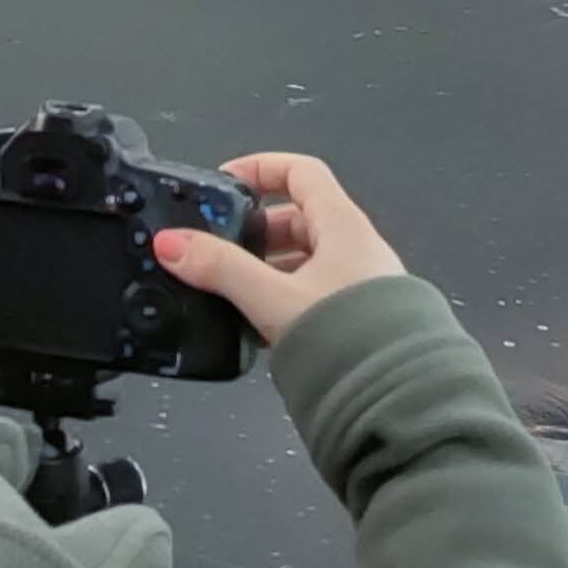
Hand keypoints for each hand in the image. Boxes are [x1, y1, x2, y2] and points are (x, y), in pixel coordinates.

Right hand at [152, 151, 405, 342]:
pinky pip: (314, 293)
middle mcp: (356, 248)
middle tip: (220, 249)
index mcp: (342, 225)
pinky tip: (258, 326)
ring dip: (267, 270)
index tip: (223, 183)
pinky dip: (282, 299)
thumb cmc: (346, 336)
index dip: (259, 168)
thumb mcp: (271, 298)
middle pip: (298, 218)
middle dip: (255, 231)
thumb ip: (220, 269)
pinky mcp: (359, 318)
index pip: (300, 172)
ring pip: (305, 260)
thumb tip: (172, 243)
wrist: (395, 398)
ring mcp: (361, 283)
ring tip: (233, 292)